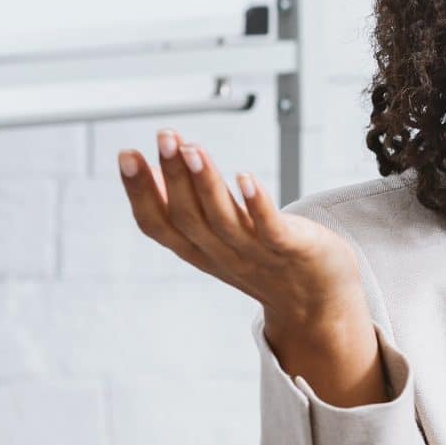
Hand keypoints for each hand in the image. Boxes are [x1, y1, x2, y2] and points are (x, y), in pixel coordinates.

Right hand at [117, 130, 382, 404]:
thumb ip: (182, 209)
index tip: (127, 154)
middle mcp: (221, 254)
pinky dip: (257, 204)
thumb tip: (152, 171)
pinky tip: (245, 177)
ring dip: (206, 183)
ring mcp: (256, 254)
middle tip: (164, 137)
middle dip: (173, 175)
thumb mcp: (214, 239)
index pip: (158, 224)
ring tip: (193, 148)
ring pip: (223, 220)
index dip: (139, 192)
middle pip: (187, 217)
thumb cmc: (266, 264)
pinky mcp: (291, 249)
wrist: (318, 307)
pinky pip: (270, 228)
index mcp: (198, 250)